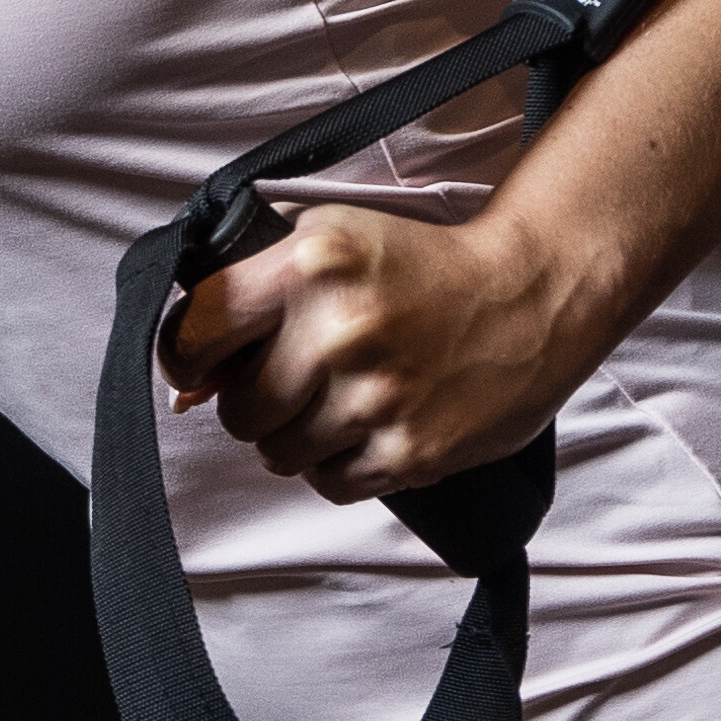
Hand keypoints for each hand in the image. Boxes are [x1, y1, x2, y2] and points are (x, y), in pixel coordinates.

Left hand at [164, 201, 597, 502]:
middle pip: (238, 410)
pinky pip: (330, 483)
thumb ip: (256, 289)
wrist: (533, 294)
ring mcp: (376, 396)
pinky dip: (341, 464)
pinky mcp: (409, 449)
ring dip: (299, 436)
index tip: (203, 368)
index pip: (196, 335)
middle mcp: (339, 329)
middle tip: (299, 379)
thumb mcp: (334, 238)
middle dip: (257, 401)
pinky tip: (371, 426)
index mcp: (311, 263)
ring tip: (343, 400)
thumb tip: (190, 378)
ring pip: (279, 453)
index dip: (188, 360)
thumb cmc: (423, 266)